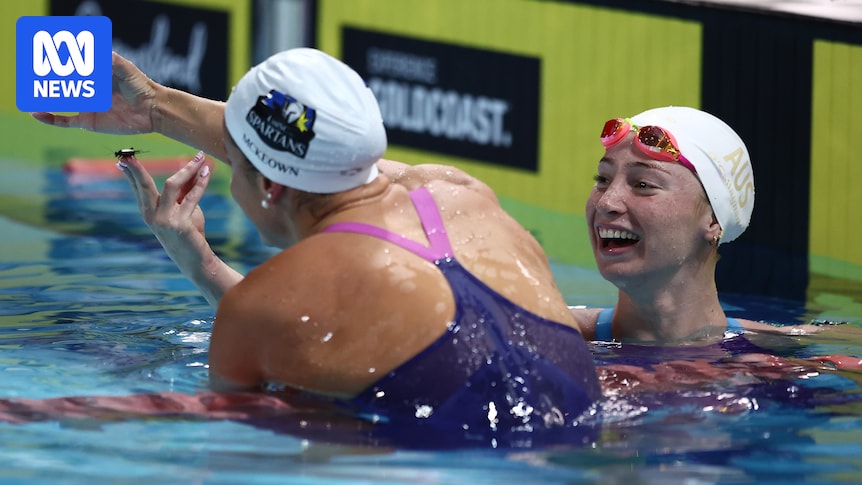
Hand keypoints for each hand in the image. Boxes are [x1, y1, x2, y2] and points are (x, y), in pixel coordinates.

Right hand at [31, 52, 156, 134]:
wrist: (151, 109)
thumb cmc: (140, 86)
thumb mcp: (125, 69)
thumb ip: (111, 60)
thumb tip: (99, 51)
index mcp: (92, 75)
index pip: (68, 67)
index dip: (55, 63)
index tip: (43, 57)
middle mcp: (86, 90)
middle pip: (60, 84)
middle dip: (46, 81)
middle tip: (31, 75)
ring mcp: (85, 106)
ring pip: (59, 101)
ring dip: (43, 98)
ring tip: (28, 93)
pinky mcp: (87, 121)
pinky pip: (65, 121)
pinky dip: (50, 118)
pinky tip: (36, 114)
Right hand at [119, 150, 210, 247]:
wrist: (195, 260)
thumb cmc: (188, 233)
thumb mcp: (183, 209)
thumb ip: (183, 190)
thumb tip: (191, 167)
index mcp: (148, 212)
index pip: (137, 188)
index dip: (131, 173)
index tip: (124, 159)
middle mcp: (152, 215)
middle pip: (144, 185)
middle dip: (137, 169)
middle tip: (130, 154)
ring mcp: (165, 220)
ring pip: (172, 185)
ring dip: (188, 169)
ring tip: (200, 157)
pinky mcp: (181, 224)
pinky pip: (193, 197)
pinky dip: (201, 183)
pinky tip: (207, 172)